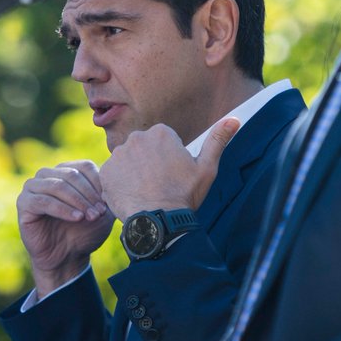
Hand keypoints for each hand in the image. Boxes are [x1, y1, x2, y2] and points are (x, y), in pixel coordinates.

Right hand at [16, 160, 114, 293]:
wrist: (67, 257)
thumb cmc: (85, 231)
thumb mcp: (102, 211)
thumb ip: (107, 194)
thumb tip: (112, 178)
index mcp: (65, 171)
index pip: (84, 166)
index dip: (98, 183)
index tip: (108, 203)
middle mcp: (47, 175)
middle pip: (71, 175)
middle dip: (88, 194)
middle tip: (100, 212)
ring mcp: (33, 187)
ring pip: (57, 186)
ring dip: (77, 201)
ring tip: (90, 217)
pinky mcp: (23, 203)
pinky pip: (42, 201)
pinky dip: (62, 209)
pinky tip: (76, 218)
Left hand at [100, 118, 240, 219]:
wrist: (158, 221)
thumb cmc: (184, 195)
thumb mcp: (206, 168)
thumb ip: (218, 140)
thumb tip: (234, 119)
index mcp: (161, 133)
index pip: (162, 143)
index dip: (168, 160)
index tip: (172, 176)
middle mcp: (136, 138)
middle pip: (143, 149)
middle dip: (149, 164)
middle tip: (159, 185)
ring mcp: (118, 154)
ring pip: (127, 162)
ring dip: (133, 173)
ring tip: (145, 192)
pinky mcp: (106, 171)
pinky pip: (113, 175)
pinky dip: (120, 184)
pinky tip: (132, 196)